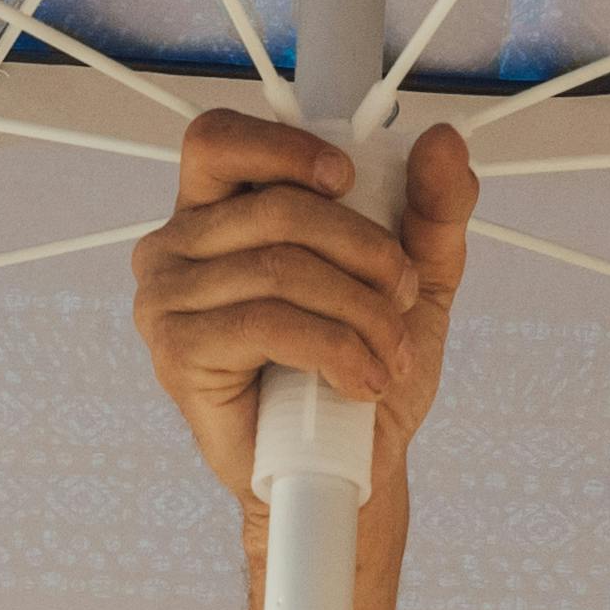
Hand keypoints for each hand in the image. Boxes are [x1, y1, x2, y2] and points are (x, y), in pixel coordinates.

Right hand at [130, 113, 473, 609]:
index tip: (347, 179)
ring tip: (390, 354)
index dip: (282, 148)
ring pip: (280, 268)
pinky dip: (334, 350)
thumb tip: (443, 141)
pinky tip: (359, 379)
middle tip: (400, 296)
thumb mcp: (413, 277)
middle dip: (363, 251)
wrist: (347, 469)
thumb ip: (432, 207)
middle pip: (275, 209)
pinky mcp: (177, 353)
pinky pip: (267, 323)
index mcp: (217, 211)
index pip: (217, 140)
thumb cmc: (357, 369)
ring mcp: (167, 300)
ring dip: (359, 313)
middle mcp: (177, 248)